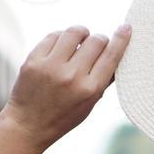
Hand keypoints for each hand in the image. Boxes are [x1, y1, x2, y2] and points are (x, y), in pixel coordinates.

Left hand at [0, 24, 131, 149]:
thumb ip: (104, 80)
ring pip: (74, 32)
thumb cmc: (63, 116)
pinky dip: (61, 37)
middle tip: (96, 45)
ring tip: (80, 40)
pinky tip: (62, 45)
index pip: (111, 55)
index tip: (126, 27)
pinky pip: (53, 35)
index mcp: (90, 89)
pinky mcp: (33, 60)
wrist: (27, 125)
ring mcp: (50, 67)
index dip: (121, 39)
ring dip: (81, 33)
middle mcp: (72, 76)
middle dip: (99, 40)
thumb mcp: (89, 104)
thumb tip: (118, 53)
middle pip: (96, 40)